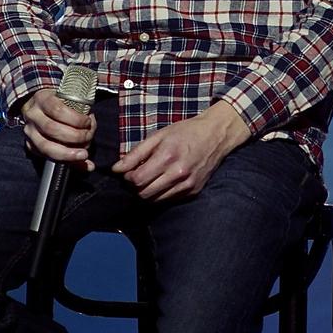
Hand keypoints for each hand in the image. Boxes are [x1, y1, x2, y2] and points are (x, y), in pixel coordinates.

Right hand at [20, 88, 96, 170]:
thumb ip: (81, 113)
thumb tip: (91, 126)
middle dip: (74, 136)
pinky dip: (65, 161)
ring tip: (83, 153)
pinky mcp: (30, 145)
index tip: (88, 122)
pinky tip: (77, 162)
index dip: (75, 119)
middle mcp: (33, 115)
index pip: (58, 110)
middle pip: (52, 129)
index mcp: (42, 99)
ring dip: (69, 153)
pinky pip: (46, 157)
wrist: (39, 106)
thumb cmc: (59, 103)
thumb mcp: (69, 100)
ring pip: (46, 146)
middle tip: (88, 137)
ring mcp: (29, 131)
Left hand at [112, 101, 250, 200]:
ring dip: (147, 192)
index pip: (138, 179)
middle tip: (136, 177)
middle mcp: (178, 174)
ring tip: (149, 179)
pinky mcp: (193, 191)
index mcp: (167, 156)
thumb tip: (116, 169)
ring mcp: (187, 184)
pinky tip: (162, 182)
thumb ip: (136, 153)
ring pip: (155, 200)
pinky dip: (160, 194)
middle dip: (135, 187)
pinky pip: (169, 200)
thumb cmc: (185, 132)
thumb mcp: (158, 136)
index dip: (127, 178)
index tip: (128, 172)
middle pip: (144, 193)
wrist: (215, 135)